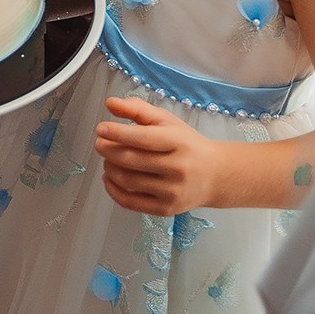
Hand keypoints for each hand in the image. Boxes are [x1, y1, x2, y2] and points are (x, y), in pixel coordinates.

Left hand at [95, 97, 221, 215]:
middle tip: (99, 143)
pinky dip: (112, 189)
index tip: (100, 128)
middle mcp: (177, 168)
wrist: (215, 175)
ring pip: (128, 181)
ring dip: (109, 168)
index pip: (143, 138)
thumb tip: (110, 103)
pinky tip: (109, 177)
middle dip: (108, 151)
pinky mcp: (166, 209)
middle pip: (132, 160)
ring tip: (107, 159)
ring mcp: (172, 191)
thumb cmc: (186, 144)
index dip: (117, 133)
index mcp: (179, 142)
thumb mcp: (167, 121)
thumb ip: (138, 110)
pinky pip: (130, 202)